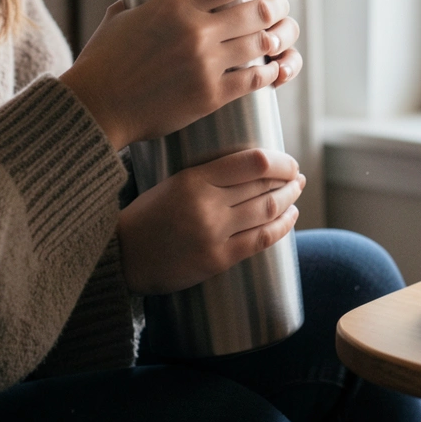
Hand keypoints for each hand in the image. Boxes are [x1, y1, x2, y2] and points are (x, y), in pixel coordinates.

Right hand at [60, 0, 302, 149]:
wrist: (95, 107)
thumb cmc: (103, 62)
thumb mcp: (121, 15)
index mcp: (175, 3)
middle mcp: (196, 30)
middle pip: (258, 8)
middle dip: (275, 4)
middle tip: (277, 6)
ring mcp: (206, 64)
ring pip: (262, 42)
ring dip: (277, 36)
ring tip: (277, 34)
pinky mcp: (211, 95)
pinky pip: (255, 78)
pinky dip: (269, 71)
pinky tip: (271, 68)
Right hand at [116, 149, 304, 294]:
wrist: (122, 256)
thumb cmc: (148, 216)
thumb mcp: (173, 183)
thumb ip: (209, 175)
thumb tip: (254, 168)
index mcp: (194, 178)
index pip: (253, 163)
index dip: (280, 162)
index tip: (289, 163)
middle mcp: (207, 204)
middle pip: (265, 186)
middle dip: (289, 180)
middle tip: (297, 177)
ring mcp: (214, 234)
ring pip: (267, 211)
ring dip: (289, 201)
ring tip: (296, 194)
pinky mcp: (217, 259)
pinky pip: (261, 240)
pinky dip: (282, 227)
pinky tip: (289, 218)